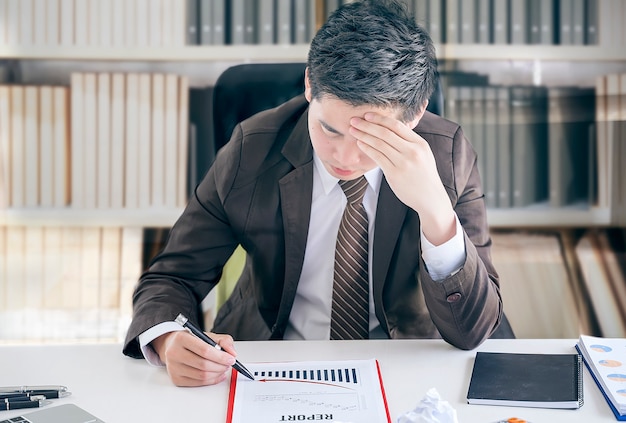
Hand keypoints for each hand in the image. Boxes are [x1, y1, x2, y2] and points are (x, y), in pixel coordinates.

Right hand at [151, 330, 237, 386]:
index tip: (231, 359)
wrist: (173, 346)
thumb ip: (223, 341)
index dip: (220, 356)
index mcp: (181, 338)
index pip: (204, 350)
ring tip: (223, 368)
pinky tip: (217, 375)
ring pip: (201, 376)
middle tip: (229, 364)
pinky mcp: (176, 379)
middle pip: (203, 364)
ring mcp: (173, 368)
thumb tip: (232, 353)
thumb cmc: (192, 340)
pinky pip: (197, 383)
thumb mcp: (207, 335)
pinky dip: (211, 380)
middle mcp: (174, 353)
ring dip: (217, 374)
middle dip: (220, 366)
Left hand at [350, 112, 455, 244]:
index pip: (397, 126)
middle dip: (367, 125)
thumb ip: (409, 142)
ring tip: (353, 130)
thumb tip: (390, 128)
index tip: (367, 115)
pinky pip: (377, 157)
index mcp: (420, 144)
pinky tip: (360, 143)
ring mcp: (403, 163)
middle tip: (354, 120)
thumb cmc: (424, 175)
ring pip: (379, 144)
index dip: (380, 118)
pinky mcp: (394, 174)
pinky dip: (367, 148)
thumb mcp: (423, 154)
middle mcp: (412, 151)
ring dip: (364, 135)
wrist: (430, 198)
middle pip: (385, 133)